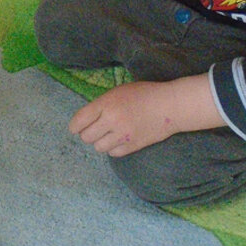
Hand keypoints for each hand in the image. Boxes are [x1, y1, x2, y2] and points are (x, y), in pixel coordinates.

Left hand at [68, 74, 224, 156]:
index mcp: (106, 103)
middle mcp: (112, 120)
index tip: (76, 128)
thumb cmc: (145, 94)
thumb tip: (87, 118)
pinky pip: (113, 153)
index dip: (75, 126)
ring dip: (101, 142)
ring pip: (98, 147)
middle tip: (95, 130)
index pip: (79, 120)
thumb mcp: (119, 92)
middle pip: (86, 137)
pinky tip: (119, 140)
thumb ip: (102, 104)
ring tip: (109, 135)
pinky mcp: (133, 146)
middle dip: (88, 134)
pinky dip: (113, 148)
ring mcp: (122, 135)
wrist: (170, 105)